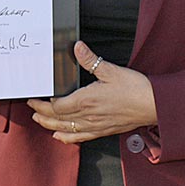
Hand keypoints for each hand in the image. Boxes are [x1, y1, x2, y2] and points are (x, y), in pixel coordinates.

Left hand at [27, 41, 156, 143]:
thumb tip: (76, 47)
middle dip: (42, 114)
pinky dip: (67, 138)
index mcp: (86, 100)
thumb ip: (90, 60)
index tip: (33, 98)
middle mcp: (88, 116)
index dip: (43, 104)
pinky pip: (81, 137)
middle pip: (58, 118)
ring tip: (39, 121)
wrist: (153, 105)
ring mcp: (95, 126)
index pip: (57, 106)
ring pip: (67, 129)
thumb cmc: (134, 88)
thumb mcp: (110, 70)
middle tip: (31, 108)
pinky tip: (61, 137)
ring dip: (50, 126)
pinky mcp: (104, 130)